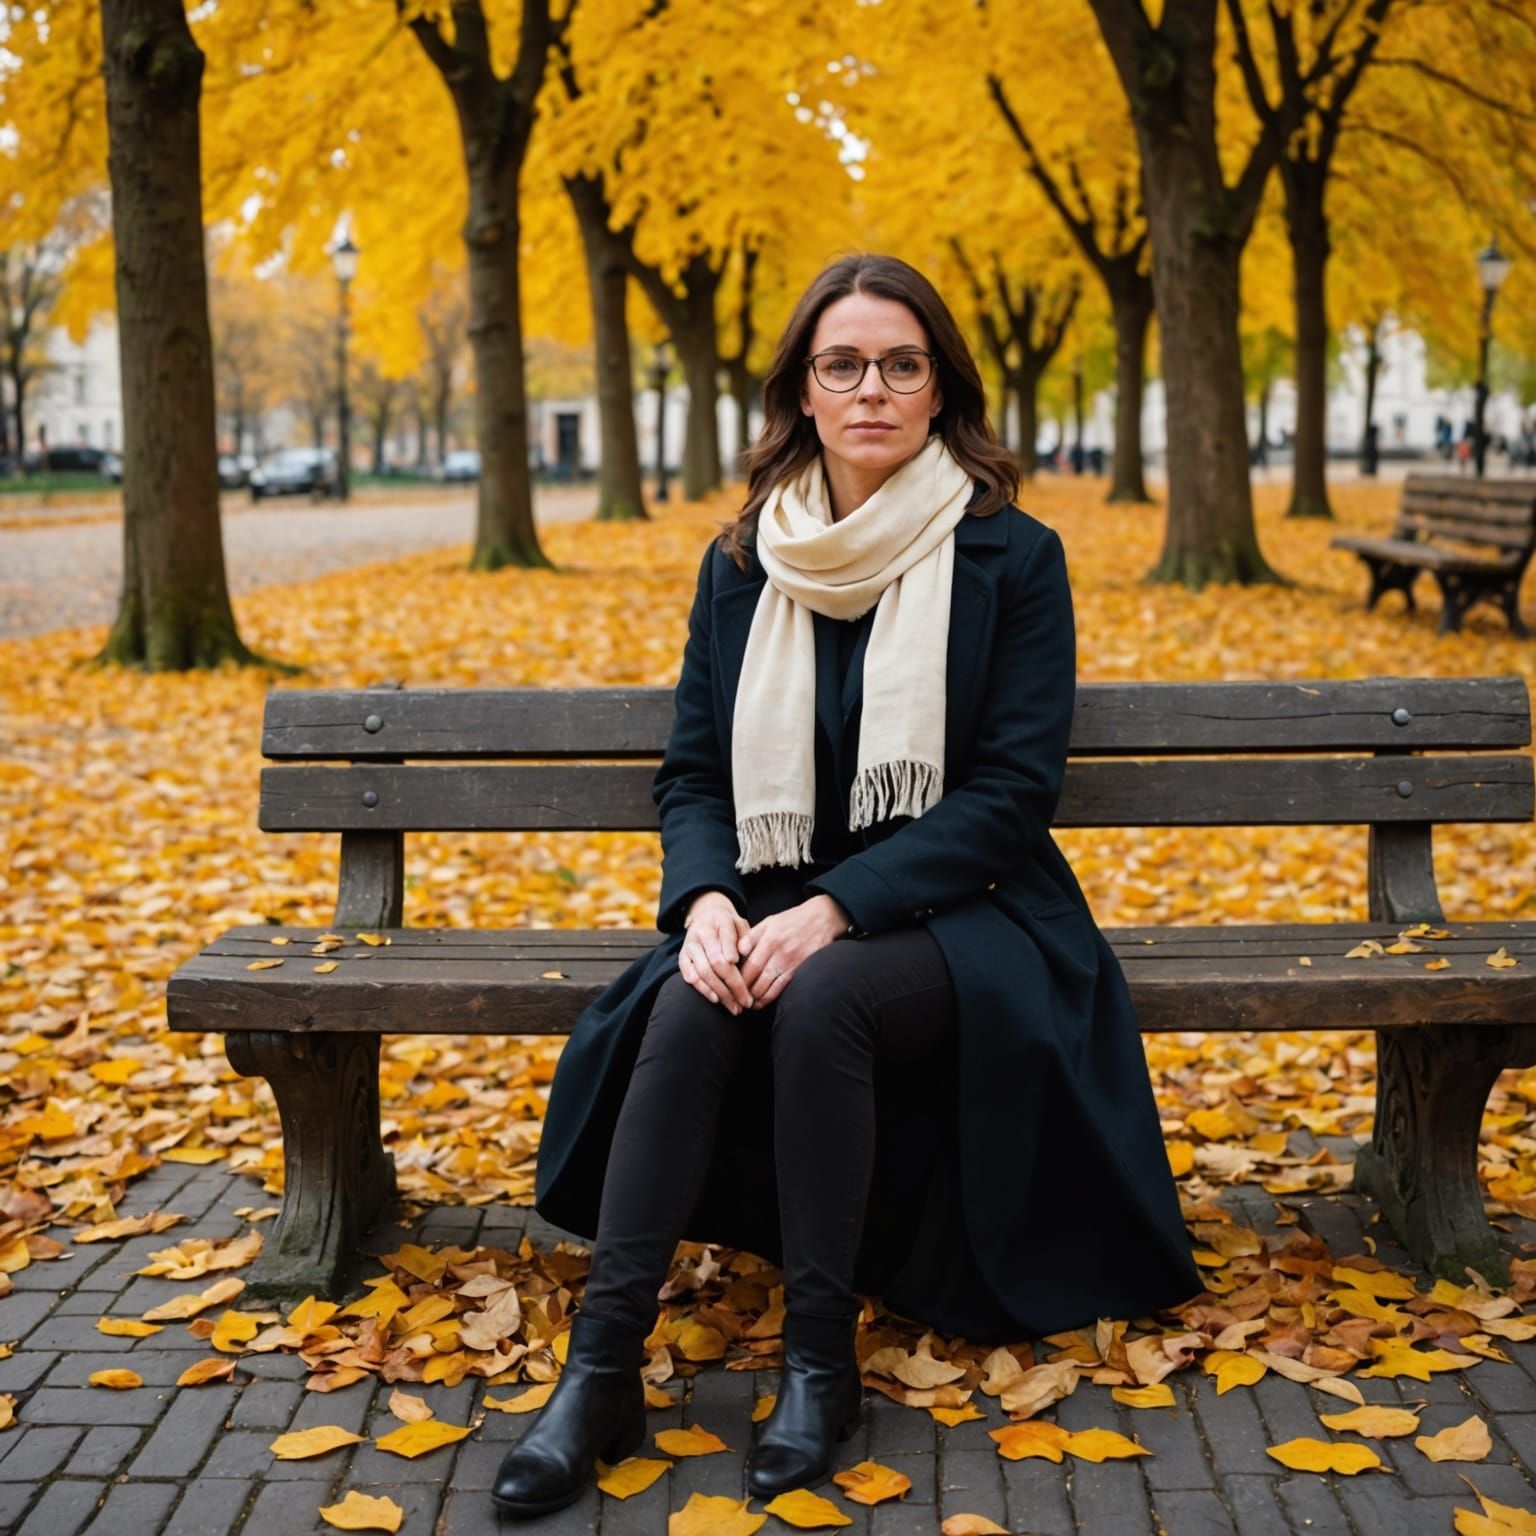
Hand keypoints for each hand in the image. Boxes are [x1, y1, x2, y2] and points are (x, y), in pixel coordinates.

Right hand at [680, 892, 751, 1014]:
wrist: (706, 916)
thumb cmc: (729, 925)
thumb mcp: (740, 924)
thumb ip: (745, 936)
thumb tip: (745, 951)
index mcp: (719, 920)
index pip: (725, 935)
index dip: (730, 949)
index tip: (737, 962)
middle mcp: (702, 933)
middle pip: (716, 961)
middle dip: (733, 984)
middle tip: (746, 1001)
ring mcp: (690, 947)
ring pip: (703, 972)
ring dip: (720, 992)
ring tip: (735, 1006)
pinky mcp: (682, 958)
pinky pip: (690, 976)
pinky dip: (703, 989)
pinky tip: (716, 999)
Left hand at [737, 894, 850, 1009]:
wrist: (822, 919)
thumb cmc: (792, 920)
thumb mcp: (769, 922)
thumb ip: (751, 937)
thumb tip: (736, 952)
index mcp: (768, 939)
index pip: (749, 965)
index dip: (739, 978)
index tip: (731, 984)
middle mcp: (779, 952)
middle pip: (757, 978)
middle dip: (745, 990)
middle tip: (736, 997)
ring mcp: (791, 962)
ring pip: (769, 986)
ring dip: (756, 998)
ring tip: (747, 1003)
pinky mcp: (800, 969)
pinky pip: (782, 987)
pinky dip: (771, 997)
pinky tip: (762, 1001)